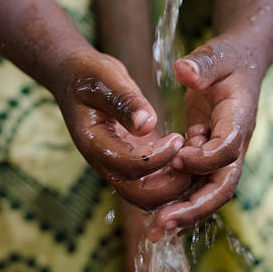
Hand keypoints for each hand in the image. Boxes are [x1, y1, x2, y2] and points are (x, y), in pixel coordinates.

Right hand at [53, 50, 193, 209]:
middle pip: (141, 196)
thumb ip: (124, 101)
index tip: (178, 138)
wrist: (76, 79)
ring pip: (152, 195)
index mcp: (95, 145)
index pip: (130, 167)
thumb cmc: (89, 76)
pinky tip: (192, 145)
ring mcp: (120, 165)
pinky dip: (178, 172)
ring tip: (196, 149)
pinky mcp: (135, 161)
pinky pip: (157, 181)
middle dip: (173, 183)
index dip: (157, 159)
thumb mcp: (105, 78)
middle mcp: (107, 163)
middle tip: (193, 153)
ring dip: (179, 181)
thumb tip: (147, 124)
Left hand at [149, 28, 272, 236]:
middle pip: (222, 186)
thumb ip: (202, 65)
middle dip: (194, 207)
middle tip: (163, 222)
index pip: (228, 148)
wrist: (242, 65)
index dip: (204, 159)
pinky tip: (157, 216)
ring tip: (155, 231)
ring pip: (209, 193)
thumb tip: (184, 72)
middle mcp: (235, 144)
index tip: (176, 158)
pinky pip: (197, 185)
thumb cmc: (228, 58)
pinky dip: (180, 201)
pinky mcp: (209, 156)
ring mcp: (223, 154)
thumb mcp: (215, 55)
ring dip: (184, 213)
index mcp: (240, 119)